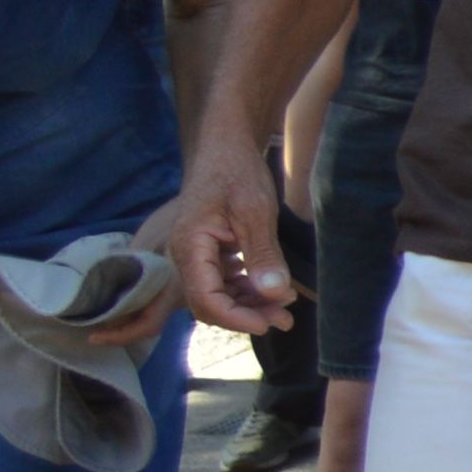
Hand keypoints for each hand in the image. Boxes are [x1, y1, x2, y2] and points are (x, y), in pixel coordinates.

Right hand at [171, 131, 297, 338]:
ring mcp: (196, 255)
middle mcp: (185, 255)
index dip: (235, 317)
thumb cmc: (237, 172)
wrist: (226, 147)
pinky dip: (248, 289)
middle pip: (209, 302)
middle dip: (245, 315)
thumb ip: (262, 254)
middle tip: (284, 320)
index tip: (267, 324)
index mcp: (189, 247)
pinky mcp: (209, 252)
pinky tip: (275, 291)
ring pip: (218, 294)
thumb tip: (274, 294)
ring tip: (286, 310)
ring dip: (250, 304)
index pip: (204, 298)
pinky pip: (224, 281)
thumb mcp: (255, 212)